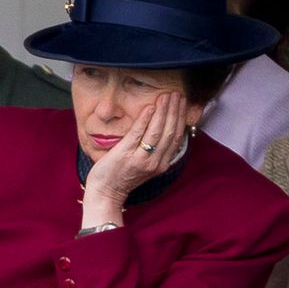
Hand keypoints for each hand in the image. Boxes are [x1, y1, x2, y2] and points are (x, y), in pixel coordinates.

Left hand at [81, 91, 187, 224]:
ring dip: (163, 111)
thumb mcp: (146, 165)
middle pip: (170, 132)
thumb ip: (156, 150)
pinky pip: (139, 134)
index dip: (181, 119)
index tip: (182, 103)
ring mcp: (141, 159)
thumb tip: (163, 129)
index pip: (177, 138)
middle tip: (177, 94)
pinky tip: (150, 107)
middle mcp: (155, 162)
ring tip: (166, 96)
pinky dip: (146, 119)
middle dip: (175, 111)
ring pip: (158, 131)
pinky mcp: (126, 154)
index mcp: (162, 164)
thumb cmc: (123, 176)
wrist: (106, 192)